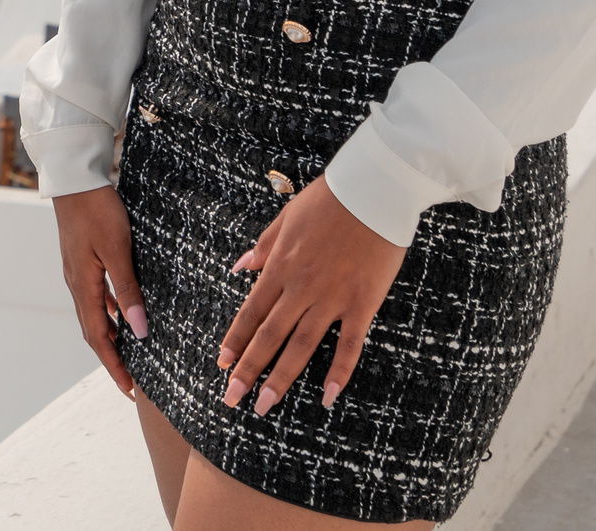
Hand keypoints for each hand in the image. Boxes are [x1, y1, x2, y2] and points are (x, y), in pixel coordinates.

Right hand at [51, 185, 149, 396]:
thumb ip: (128, 291)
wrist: (74, 181)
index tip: (129, 389)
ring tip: (129, 353)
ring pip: (94, 315)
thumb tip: (139, 330)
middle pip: (94, 332)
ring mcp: (77, 273)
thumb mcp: (118, 251)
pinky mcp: (82, 261)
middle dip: (112, 359)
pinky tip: (121, 313)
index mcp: (83, 287)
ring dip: (110, 337)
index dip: (114, 365)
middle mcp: (76, 284)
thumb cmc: (98, 211)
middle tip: (130, 382)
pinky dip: (108, 313)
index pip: (100, 338)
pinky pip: (95, 297)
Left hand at [217, 175, 403, 413]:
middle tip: (231, 399)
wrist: (374, 190)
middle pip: (269, 336)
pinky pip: (349, 344)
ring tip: (264, 405)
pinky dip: (339, 372)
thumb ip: (263, 247)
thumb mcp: (286, 217)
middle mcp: (301, 287)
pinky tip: (328, 397)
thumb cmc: (330, 199)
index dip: (235, 340)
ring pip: (301, 346)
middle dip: (248, 369)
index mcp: (280, 266)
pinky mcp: (362, 303)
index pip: (251, 311)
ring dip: (281, 378)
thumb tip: (239, 267)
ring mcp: (332, 298)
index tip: (221, 364)